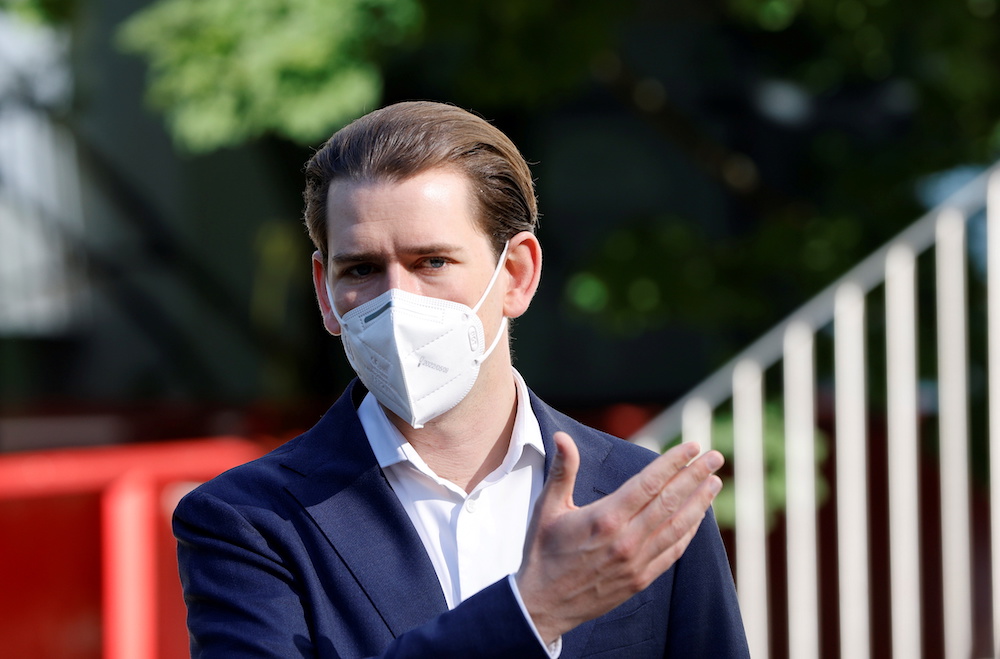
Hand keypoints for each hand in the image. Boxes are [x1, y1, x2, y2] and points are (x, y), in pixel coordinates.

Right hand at [515, 431, 723, 643]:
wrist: (542, 605)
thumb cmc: (543, 552)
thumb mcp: (548, 507)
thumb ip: (562, 470)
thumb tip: (561, 436)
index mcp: (606, 518)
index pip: (649, 483)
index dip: (673, 462)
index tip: (692, 446)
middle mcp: (626, 539)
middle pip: (670, 501)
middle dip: (696, 476)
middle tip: (716, 457)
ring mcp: (637, 562)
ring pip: (677, 526)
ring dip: (699, 503)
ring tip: (714, 483)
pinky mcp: (640, 579)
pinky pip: (673, 551)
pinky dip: (688, 532)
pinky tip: (698, 517)